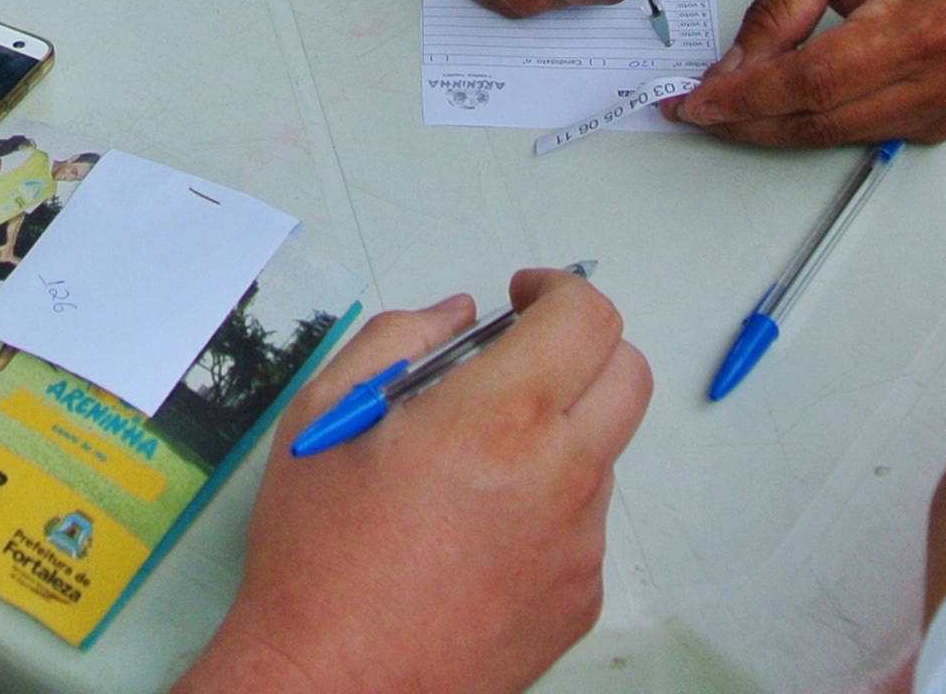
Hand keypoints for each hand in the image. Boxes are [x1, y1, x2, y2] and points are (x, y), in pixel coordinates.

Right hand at [193, 273, 646, 693]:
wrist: (334, 684)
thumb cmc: (318, 558)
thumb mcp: (325, 416)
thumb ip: (397, 340)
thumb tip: (456, 317)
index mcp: (498, 419)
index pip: (587, 319)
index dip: (558, 290)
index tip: (525, 298)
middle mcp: (559, 478)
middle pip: (627, 376)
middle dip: (582, 347)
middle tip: (521, 359)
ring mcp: (578, 545)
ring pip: (603, 452)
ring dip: (560, 430)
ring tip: (472, 465)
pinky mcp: (578, 598)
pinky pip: (583, 522)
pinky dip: (548, 502)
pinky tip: (476, 528)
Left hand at [677, 0, 945, 146]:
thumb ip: (780, 7)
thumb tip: (734, 67)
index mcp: (916, 28)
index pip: (812, 80)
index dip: (747, 98)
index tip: (697, 102)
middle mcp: (940, 78)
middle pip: (822, 120)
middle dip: (749, 121)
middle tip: (698, 112)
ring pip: (838, 137)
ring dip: (776, 128)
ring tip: (728, 109)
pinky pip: (865, 134)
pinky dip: (819, 123)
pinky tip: (784, 107)